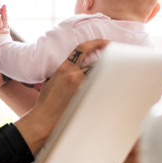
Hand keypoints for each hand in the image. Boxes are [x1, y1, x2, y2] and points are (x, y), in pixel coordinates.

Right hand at [15, 39, 109, 153]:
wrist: (42, 120)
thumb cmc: (45, 103)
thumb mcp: (49, 82)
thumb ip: (61, 74)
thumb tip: (71, 70)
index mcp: (63, 68)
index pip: (82, 49)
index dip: (96, 43)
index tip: (106, 42)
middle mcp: (73, 75)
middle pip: (97, 62)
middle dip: (109, 60)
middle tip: (119, 59)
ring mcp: (81, 87)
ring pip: (101, 76)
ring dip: (108, 76)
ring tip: (117, 77)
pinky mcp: (86, 99)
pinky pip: (101, 91)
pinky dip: (106, 90)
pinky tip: (112, 92)